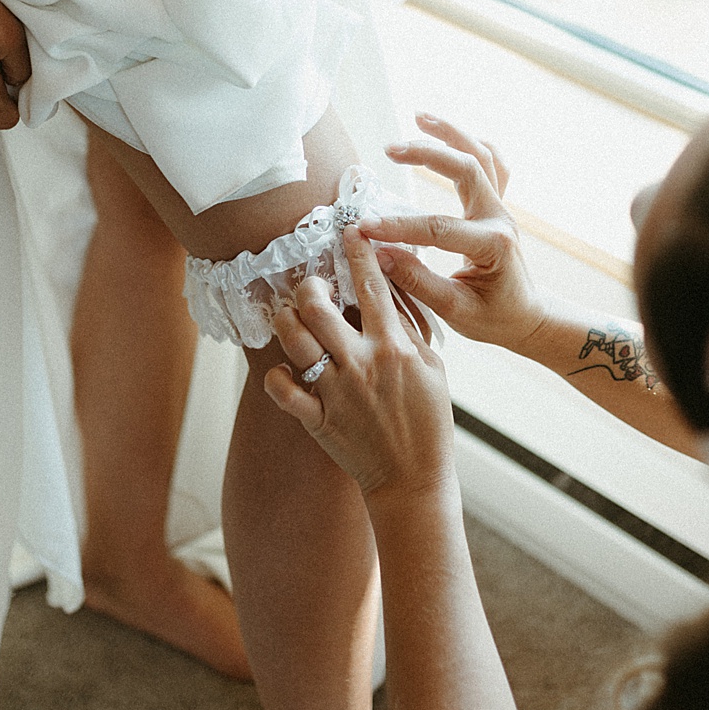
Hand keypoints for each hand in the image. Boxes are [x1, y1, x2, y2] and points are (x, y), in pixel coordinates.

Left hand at [264, 228, 457, 502]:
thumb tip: (389, 291)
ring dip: (286, 322)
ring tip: (289, 318)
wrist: (414, 479)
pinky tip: (283, 370)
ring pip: (295, 340)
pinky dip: (276, 376)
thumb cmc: (429, 421)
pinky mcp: (318, 419)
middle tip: (309, 287)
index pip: (372, 286)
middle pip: (319, 307)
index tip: (348, 230)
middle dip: (308, 287)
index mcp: (395, 347)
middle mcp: (362, 364)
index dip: (358, 252)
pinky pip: (282, 390)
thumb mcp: (432, 369)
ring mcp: (337, 391)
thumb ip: (408, 330)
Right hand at [359, 113, 546, 352]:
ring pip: (482, 155)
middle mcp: (500, 219)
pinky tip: (445, 133)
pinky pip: (491, 163)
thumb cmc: (494, 318)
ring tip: (419, 117)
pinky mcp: (496, 205)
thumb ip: (418, 282)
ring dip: (452, 133)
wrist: (526, 316)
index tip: (363, 227)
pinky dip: (470, 142)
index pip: (439, 228)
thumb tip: (379, 255)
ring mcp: (501, 208)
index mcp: (493, 246)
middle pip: (468, 169)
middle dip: (428, 155)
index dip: (399, 227)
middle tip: (390, 150)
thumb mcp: (455, 311)